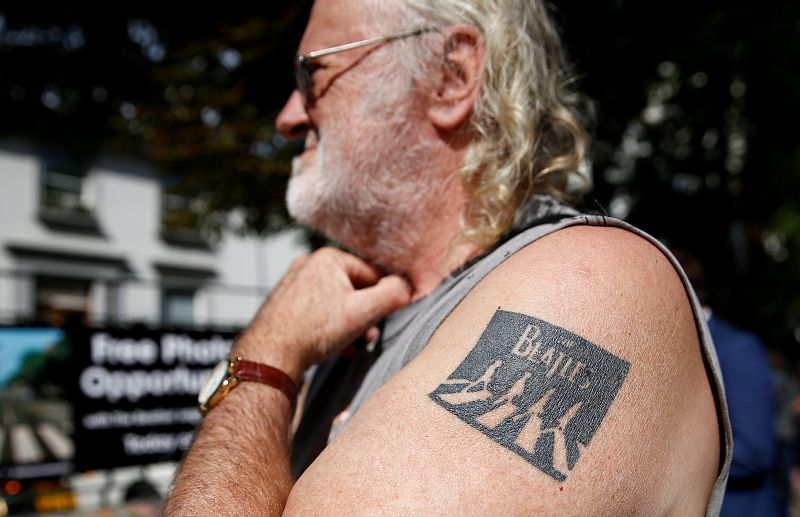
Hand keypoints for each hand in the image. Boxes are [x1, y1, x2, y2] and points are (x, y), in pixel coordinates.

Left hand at [233, 247, 411, 379]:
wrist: (269, 355)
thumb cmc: (314, 331)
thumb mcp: (363, 312)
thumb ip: (392, 295)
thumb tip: (407, 287)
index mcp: (328, 258)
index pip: (372, 274)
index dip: (384, 298)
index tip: (386, 320)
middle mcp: (308, 265)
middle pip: (353, 288)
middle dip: (365, 315)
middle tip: (369, 337)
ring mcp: (293, 284)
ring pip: (335, 302)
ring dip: (350, 325)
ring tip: (353, 346)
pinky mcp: (284, 304)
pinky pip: (318, 312)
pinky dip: (330, 328)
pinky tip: (336, 348)